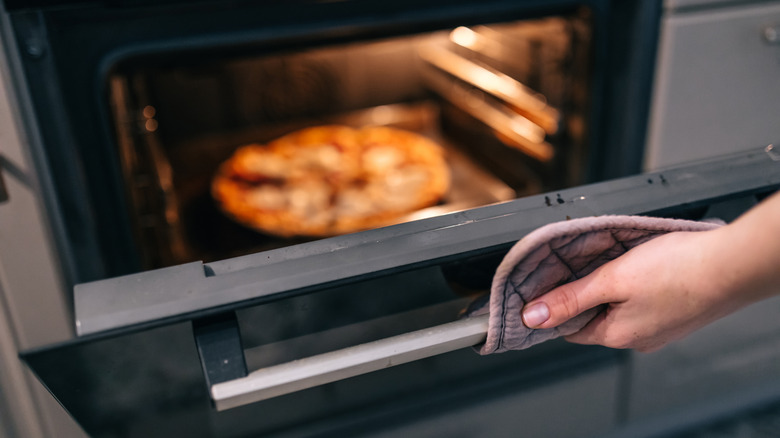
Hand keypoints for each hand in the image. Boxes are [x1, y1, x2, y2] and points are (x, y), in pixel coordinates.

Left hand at [521, 228, 743, 352]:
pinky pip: (642, 303)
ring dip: (611, 287)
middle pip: (594, 318)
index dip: (557, 307)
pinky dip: (635, 286)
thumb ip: (570, 298)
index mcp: (618, 335)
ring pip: (619, 308)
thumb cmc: (678, 270)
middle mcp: (639, 338)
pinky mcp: (676, 313)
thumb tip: (532, 317)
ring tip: (615, 261)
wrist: (732, 265)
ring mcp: (660, 328)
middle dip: (585, 292)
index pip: (569, 329)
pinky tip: (641, 267)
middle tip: (586, 264)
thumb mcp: (611, 280)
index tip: (549, 286)